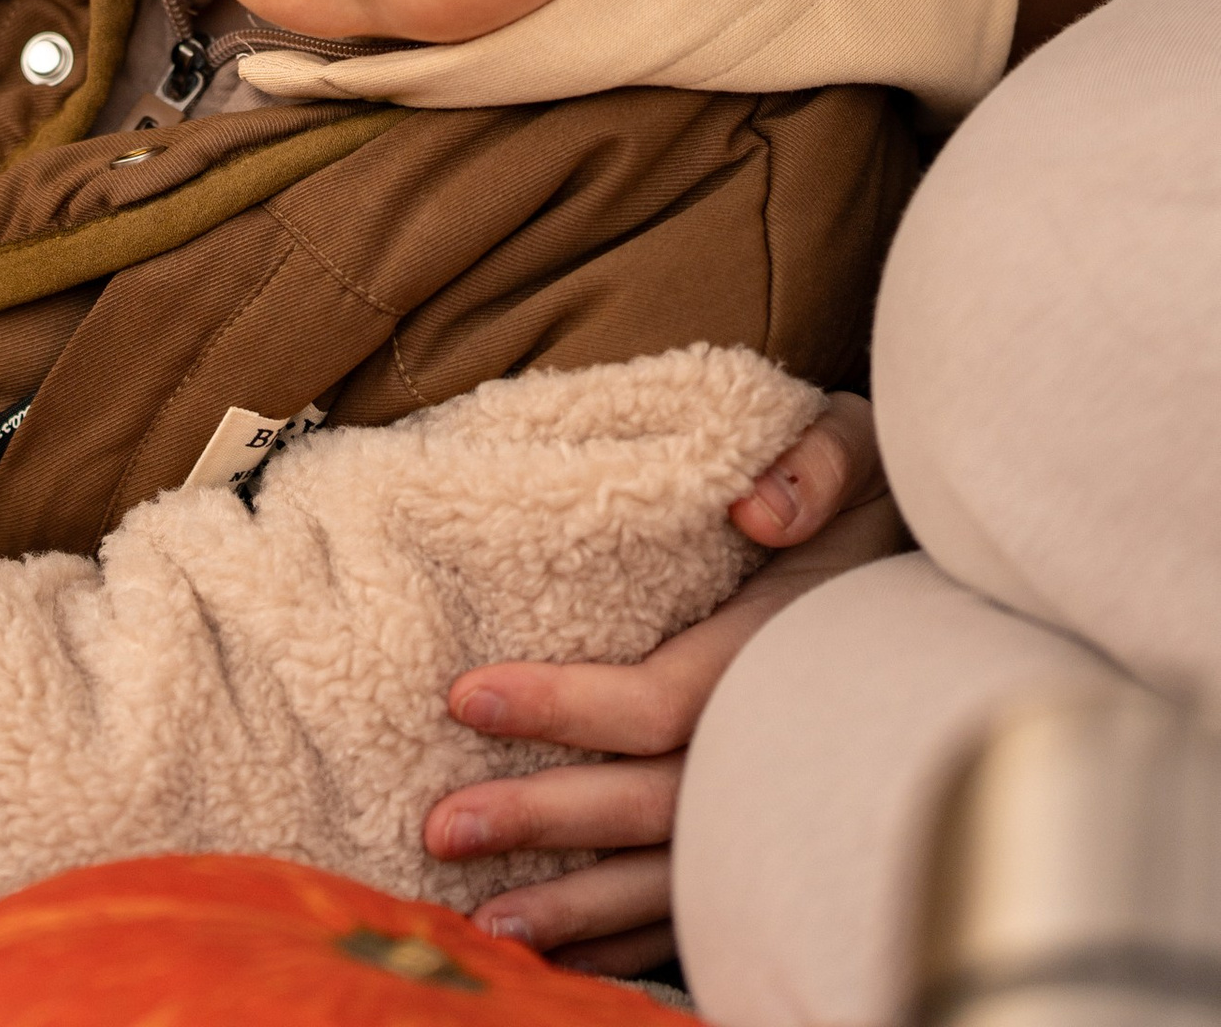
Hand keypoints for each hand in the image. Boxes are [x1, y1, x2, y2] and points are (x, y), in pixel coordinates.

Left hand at [423, 391, 900, 976]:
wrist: (964, 582)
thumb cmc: (885, 501)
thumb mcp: (858, 447)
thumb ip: (814, 465)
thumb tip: (756, 511)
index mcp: (777, 652)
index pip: (657, 702)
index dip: (561, 706)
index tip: (463, 696)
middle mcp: (778, 742)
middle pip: (650, 806)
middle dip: (543, 822)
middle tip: (438, 826)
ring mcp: (787, 803)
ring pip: (674, 879)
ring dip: (581, 910)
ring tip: (488, 924)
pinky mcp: (788, 837)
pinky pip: (707, 904)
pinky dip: (636, 940)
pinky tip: (571, 956)